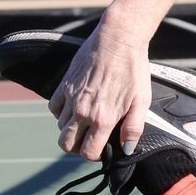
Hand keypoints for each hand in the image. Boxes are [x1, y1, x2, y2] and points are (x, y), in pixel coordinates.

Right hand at [47, 21, 151, 160]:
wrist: (118, 40)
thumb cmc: (134, 69)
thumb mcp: (142, 101)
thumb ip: (134, 128)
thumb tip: (126, 149)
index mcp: (103, 119)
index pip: (88, 152)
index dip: (95, 155)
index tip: (102, 148)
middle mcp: (83, 111)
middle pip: (66, 144)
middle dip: (77, 147)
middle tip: (89, 139)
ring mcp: (71, 98)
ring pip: (60, 127)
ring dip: (71, 129)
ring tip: (85, 121)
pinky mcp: (64, 85)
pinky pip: (54, 107)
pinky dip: (61, 112)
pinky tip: (74, 107)